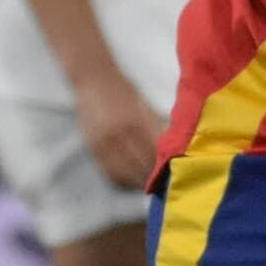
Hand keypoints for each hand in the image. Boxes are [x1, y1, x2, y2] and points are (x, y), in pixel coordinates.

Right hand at [76, 74, 169, 193]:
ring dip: (137, 182)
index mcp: (136, 123)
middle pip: (139, 167)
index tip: (172, 176)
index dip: (163, 169)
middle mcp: (118, 135)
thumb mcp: (145, 106)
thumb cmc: (124, 91)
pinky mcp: (92, 147)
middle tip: (163, 185)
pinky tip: (131, 181)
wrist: (94, 80)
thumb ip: (156, 128)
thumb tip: (171, 150)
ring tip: (148, 185)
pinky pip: (108, 172)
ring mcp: (103, 143)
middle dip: (152, 178)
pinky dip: (121, 180)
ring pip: (124, 173)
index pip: (153, 155)